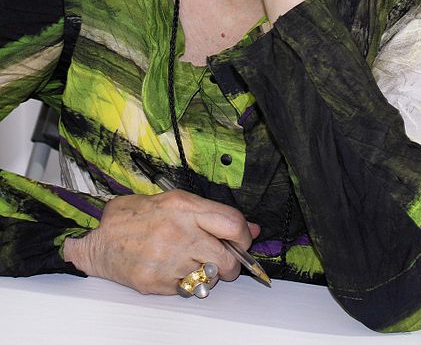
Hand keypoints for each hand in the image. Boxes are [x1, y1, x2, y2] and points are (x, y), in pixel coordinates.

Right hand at [63, 190, 259, 294]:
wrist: (99, 241)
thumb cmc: (134, 217)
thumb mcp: (174, 202)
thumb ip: (212, 214)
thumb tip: (251, 228)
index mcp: (184, 206)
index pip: (232, 223)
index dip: (244, 236)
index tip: (243, 240)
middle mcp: (178, 232)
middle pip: (227, 257)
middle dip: (232, 263)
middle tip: (224, 260)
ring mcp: (168, 259)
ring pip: (210, 277)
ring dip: (210, 275)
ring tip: (196, 264)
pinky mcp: (158, 282)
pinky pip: (189, 289)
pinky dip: (188, 284)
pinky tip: (176, 271)